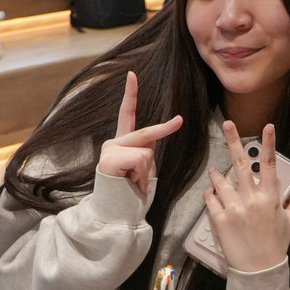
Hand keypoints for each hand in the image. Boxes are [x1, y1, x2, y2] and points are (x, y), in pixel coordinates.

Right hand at [97, 71, 182, 194]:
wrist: (115, 215)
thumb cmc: (130, 195)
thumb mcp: (142, 170)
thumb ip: (144, 151)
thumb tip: (149, 144)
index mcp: (121, 143)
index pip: (127, 114)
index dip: (130, 94)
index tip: (132, 74)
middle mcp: (112, 143)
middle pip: (146, 134)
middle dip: (166, 129)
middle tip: (180, 120)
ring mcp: (109, 150)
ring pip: (145, 153)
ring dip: (146, 173)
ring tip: (135, 184)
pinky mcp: (110, 159)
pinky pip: (140, 160)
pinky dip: (141, 176)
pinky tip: (131, 184)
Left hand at [203, 121, 289, 272]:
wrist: (259, 270)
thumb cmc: (277, 243)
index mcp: (270, 198)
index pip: (269, 165)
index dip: (269, 144)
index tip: (268, 127)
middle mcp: (251, 200)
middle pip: (240, 165)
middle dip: (234, 141)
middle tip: (227, 124)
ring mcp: (234, 209)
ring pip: (220, 181)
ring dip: (217, 174)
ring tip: (216, 172)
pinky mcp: (219, 219)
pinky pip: (210, 198)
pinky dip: (210, 193)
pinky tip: (213, 194)